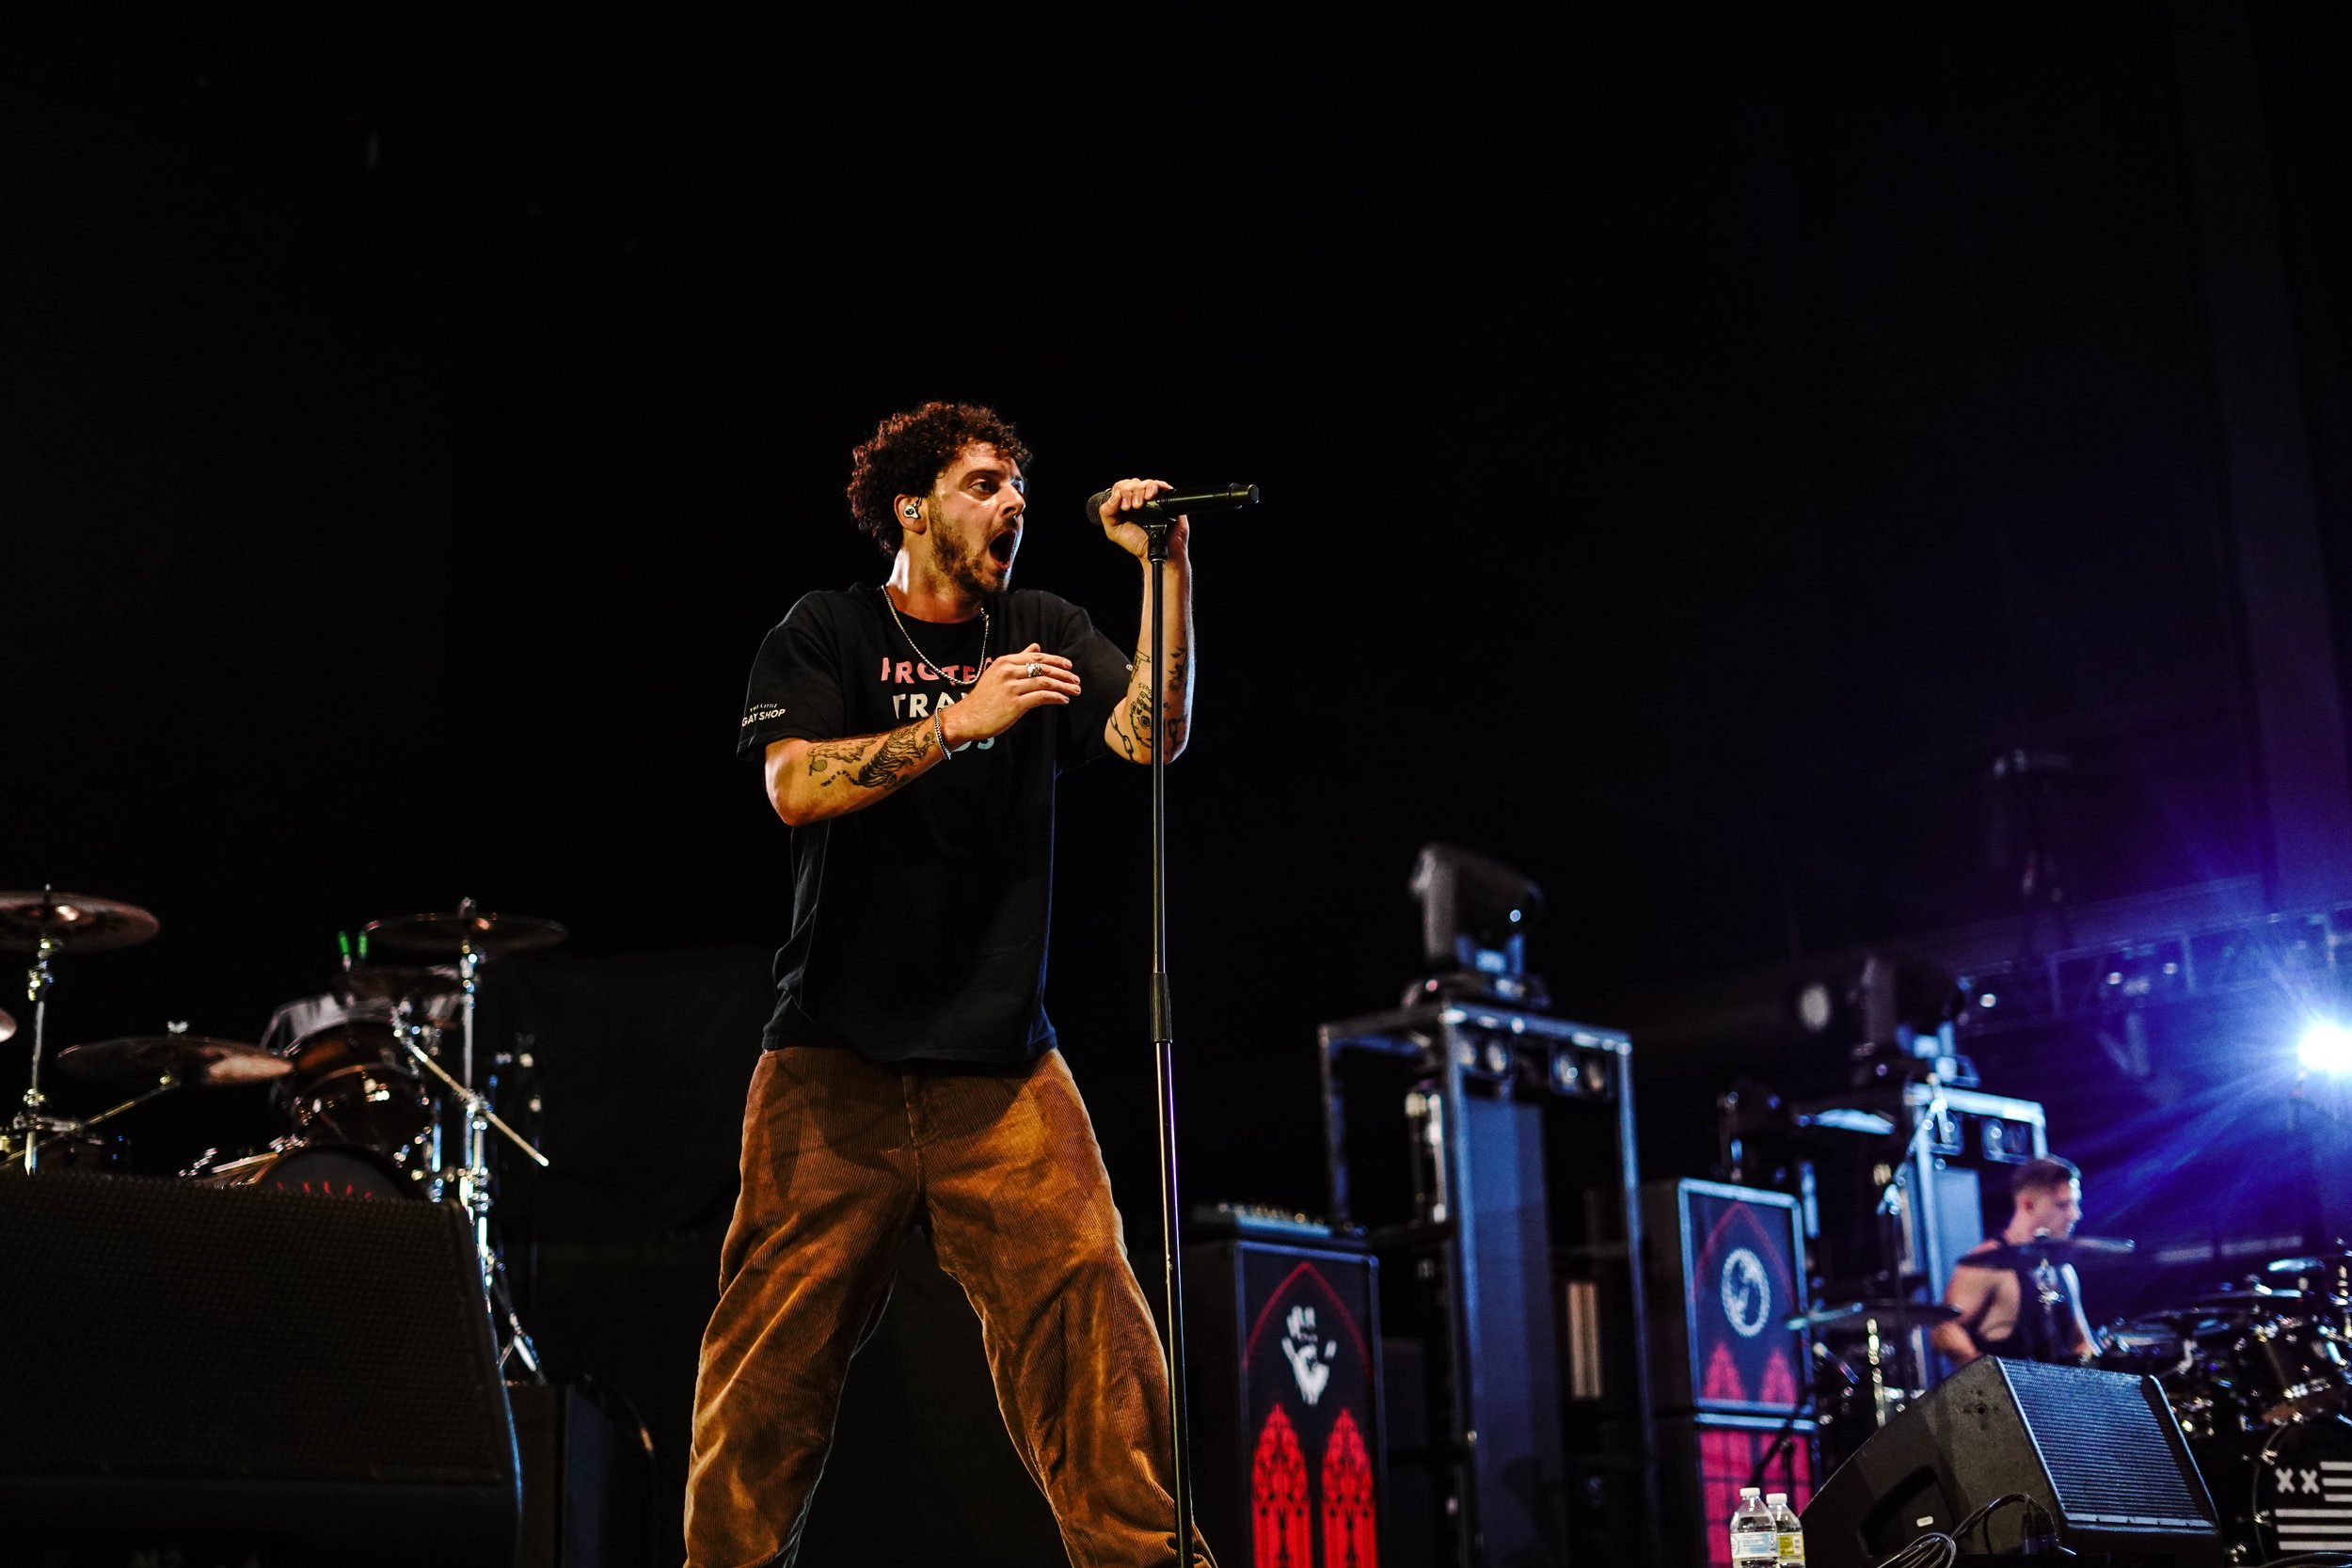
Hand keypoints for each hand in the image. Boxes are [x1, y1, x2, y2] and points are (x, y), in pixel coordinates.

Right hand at [941, 643, 1078, 744]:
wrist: (967, 717)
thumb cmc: (984, 697)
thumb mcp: (998, 672)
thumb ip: (1018, 659)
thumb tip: (1036, 646)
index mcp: (1005, 661)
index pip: (1037, 657)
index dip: (1056, 660)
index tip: (1069, 666)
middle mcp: (1008, 671)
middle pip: (1044, 668)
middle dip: (1064, 674)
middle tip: (1076, 680)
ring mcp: (1011, 687)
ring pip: (1045, 682)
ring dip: (1064, 686)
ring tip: (1075, 691)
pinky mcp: (1015, 704)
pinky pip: (1041, 697)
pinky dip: (1055, 698)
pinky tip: (1063, 700)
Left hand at [1095, 477, 1189, 560]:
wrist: (1154, 552)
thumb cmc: (1137, 543)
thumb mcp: (1114, 530)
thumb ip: (1107, 513)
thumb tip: (1114, 496)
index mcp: (1126, 504)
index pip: (1120, 487)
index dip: (1119, 492)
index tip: (1123, 507)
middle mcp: (1139, 499)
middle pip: (1132, 483)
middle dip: (1128, 492)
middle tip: (1130, 507)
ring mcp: (1152, 499)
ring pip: (1144, 483)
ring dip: (1139, 491)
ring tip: (1139, 505)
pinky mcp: (1165, 499)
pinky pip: (1159, 485)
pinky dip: (1153, 487)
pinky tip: (1150, 496)